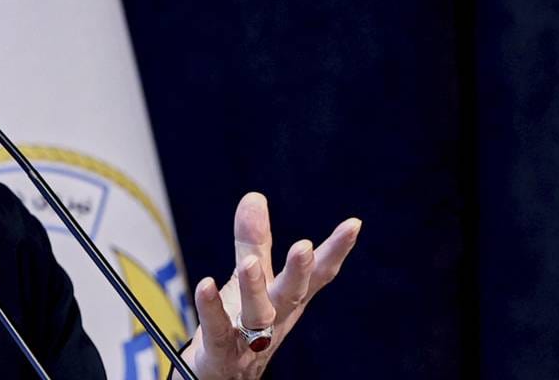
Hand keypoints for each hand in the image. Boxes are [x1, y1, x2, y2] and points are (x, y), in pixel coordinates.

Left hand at [172, 192, 360, 379]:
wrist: (223, 376)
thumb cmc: (243, 325)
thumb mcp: (252, 280)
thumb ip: (254, 241)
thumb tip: (256, 196)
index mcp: (288, 300)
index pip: (317, 275)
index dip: (335, 251)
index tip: (353, 224)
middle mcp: (276, 319)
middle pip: (292, 295)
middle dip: (300, 272)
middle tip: (304, 246)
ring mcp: (251, 340)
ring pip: (259, 315)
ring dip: (256, 288)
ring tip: (249, 263)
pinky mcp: (222, 353)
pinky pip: (217, 331)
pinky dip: (211, 309)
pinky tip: (205, 285)